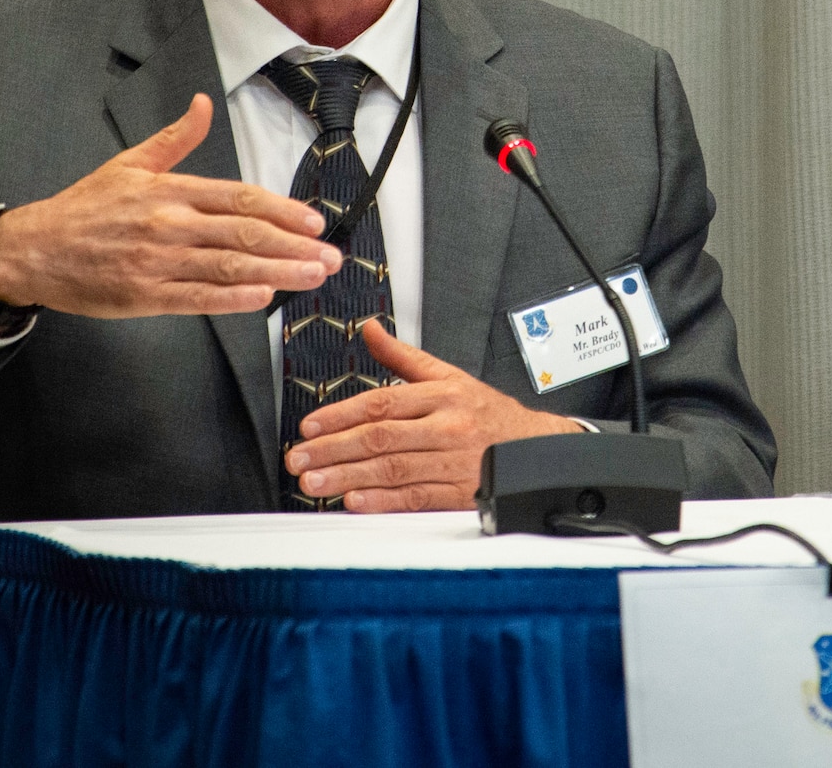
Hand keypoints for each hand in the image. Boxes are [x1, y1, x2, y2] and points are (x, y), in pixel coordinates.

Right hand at [0, 94, 341, 318]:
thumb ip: (175, 139)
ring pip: (229, 267)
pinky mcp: (144, 296)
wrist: (33, 249)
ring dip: (278, 273)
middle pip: (244, 234)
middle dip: (294, 246)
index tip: (315, 223)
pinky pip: (197, 298)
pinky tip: (264, 297)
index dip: (282, 211)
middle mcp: (169, 223)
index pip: (240, 199)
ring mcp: (158, 262)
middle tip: (331, 257)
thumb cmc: (86, 207)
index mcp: (171, 190)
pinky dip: (233, 299)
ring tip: (313, 277)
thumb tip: (203, 103)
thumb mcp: (130, 163)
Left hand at [285, 324, 582, 511]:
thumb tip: (370, 329)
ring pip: (394, 469)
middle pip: (382, 437)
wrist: (534, 445)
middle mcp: (447, 427)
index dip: (341, 414)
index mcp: (442, 395)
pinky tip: (354, 501)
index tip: (309, 427)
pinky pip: (416, 498)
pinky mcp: (460, 493)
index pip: (382, 403)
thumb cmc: (485, 411)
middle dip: (334, 449)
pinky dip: (383, 501)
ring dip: (348, 477)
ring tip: (313, 482)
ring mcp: (454, 462)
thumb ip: (403, 357)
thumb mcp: (448, 376)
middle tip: (297, 459)